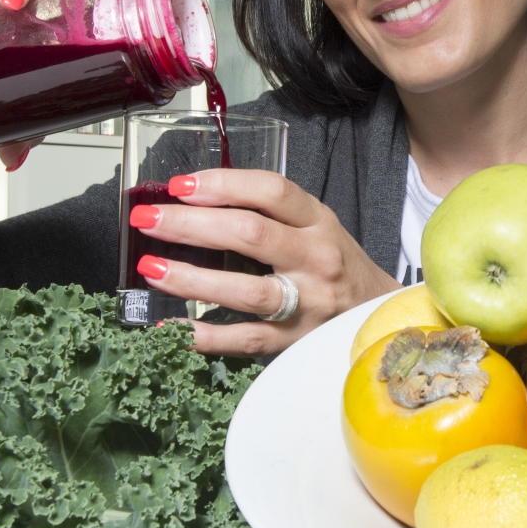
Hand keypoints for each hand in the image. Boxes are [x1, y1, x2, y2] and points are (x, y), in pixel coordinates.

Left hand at [129, 168, 400, 356]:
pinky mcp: (293, 342)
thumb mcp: (315, 226)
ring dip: (191, 279)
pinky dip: (205, 336)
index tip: (180, 185)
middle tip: (148, 219)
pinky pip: (244, 340)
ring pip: (246, 291)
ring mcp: (307, 304)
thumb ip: (269, 213)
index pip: (272, 192)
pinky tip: (172, 328)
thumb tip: (195, 199)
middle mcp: (316, 259)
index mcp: (319, 222)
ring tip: (152, 269)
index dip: (222, 185)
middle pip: (250, 236)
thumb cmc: (335, 265)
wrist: (378, 315)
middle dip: (191, 225)